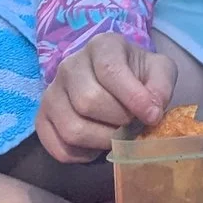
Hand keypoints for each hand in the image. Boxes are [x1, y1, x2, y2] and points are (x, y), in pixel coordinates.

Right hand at [36, 33, 175, 162]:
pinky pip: (58, 148)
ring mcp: (51, 93)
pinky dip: (83, 155)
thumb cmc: (138, 76)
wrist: (115, 84)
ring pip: (72, 128)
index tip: (152, 116)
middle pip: (88, 101)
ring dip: (102, 140)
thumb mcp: (159, 72)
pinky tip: (97, 146)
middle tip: (131, 124)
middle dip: (118, 121)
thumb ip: (161, 86)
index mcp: (101, 46)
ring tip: (116, 135)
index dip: (133, 97)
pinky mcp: (41, 119)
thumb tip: (152, 110)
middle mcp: (70, 65)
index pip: (109, 70)